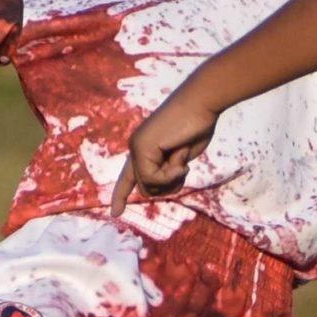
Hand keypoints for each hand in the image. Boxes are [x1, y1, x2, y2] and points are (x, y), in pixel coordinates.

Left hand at [109, 91, 219, 215]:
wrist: (201, 103)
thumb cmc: (196, 127)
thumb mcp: (180, 159)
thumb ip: (167, 173)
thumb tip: (152, 190)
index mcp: (143, 149)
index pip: (128, 178)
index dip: (121, 196)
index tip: (115, 213)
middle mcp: (136, 148)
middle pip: (146, 189)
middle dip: (168, 184)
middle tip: (182, 165)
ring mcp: (136, 147)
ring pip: (149, 186)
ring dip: (171, 178)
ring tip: (180, 153)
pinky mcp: (141, 148)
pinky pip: (153, 178)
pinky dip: (171, 173)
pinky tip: (180, 155)